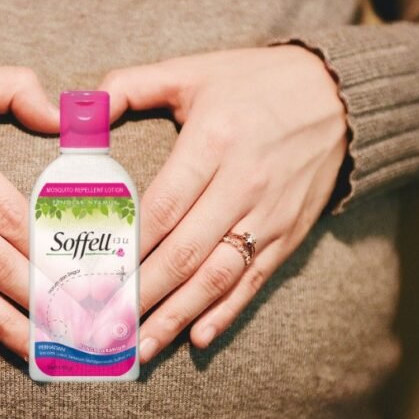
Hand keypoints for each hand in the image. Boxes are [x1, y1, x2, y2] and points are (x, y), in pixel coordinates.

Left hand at [98, 45, 347, 362]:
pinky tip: (198, 338)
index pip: (163, 207)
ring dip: (177, 316)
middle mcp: (244, 184)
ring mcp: (270, 215)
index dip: (128, 247)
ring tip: (140, 347)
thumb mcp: (191, 71)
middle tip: (105, 326)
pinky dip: (226, 313)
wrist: (339, 94)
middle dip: (142, 295)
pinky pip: (255, 281)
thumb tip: (80, 111)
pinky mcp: (289, 234)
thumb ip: (130, 87)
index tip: (94, 276)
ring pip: (218, 277)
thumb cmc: (253, 83)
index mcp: (214, 142)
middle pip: (185, 252)